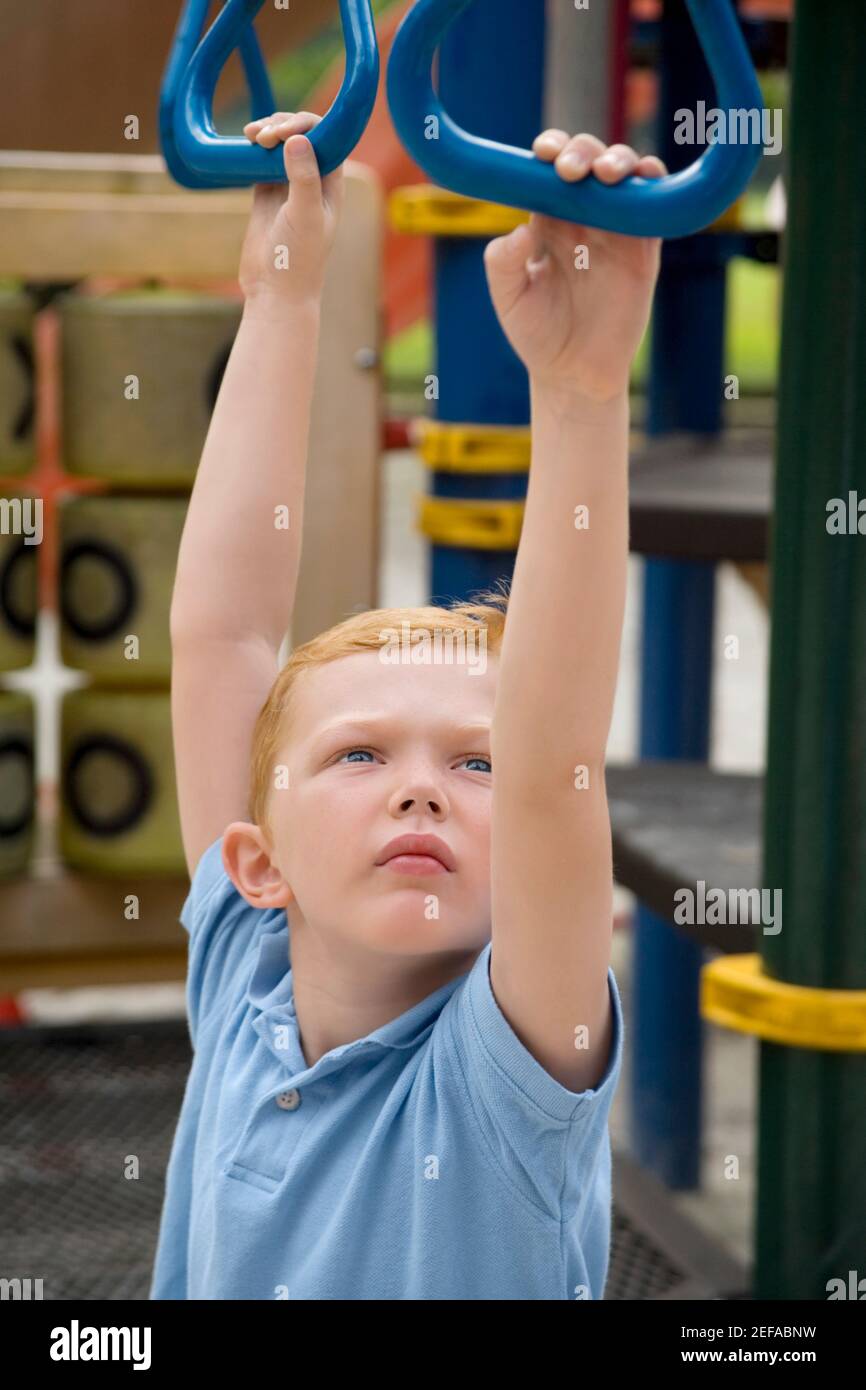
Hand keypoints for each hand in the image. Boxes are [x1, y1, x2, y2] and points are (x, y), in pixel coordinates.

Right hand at [238, 111, 343, 309]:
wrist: (275, 291)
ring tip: (251, 134)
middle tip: (262, 137)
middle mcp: (313, 183)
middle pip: (303, 136)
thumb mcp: (305, 215)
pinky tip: (245, 144)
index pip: (326, 139)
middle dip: (283, 126)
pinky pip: (261, 162)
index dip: (306, 125)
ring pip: (281, 146)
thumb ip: (304, 177)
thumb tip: (297, 139)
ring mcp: (288, 188)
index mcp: (331, 185)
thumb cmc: (298, 259)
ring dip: (267, 133)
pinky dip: (254, 150)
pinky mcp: (266, 195)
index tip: (283, 132)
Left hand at [483, 133, 666, 401]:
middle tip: (570, 171)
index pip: (551, 173)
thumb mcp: (510, 300)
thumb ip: (504, 264)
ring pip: (624, 176)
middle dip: (582, 152)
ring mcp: (617, 231)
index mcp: (549, 223)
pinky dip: (653, 184)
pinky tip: (644, 178)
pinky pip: (655, 207)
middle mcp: (584, 219)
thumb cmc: (538, 337)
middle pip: (589, 162)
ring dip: (619, 161)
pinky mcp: (644, 250)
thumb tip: (518, 229)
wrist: (575, 376)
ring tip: (605, 174)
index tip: (543, 154)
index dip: (551, 152)